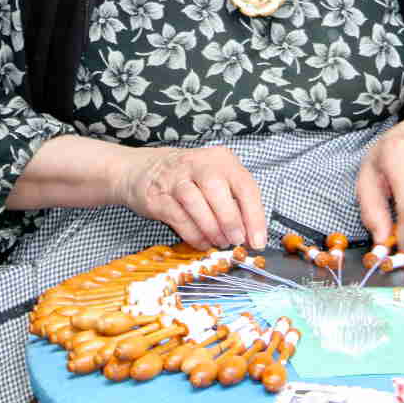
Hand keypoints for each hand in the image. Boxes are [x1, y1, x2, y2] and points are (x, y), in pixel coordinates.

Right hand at [118, 145, 266, 250]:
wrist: (145, 169)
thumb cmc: (191, 178)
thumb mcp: (217, 180)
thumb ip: (235, 203)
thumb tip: (251, 235)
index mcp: (221, 159)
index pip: (244, 185)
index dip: (254, 216)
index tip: (258, 241)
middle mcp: (198, 163)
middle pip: (217, 188)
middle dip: (230, 219)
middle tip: (236, 240)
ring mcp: (175, 178)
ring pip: (195, 202)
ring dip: (211, 227)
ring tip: (219, 242)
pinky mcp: (158, 195)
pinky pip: (178, 216)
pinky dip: (193, 234)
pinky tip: (202, 243)